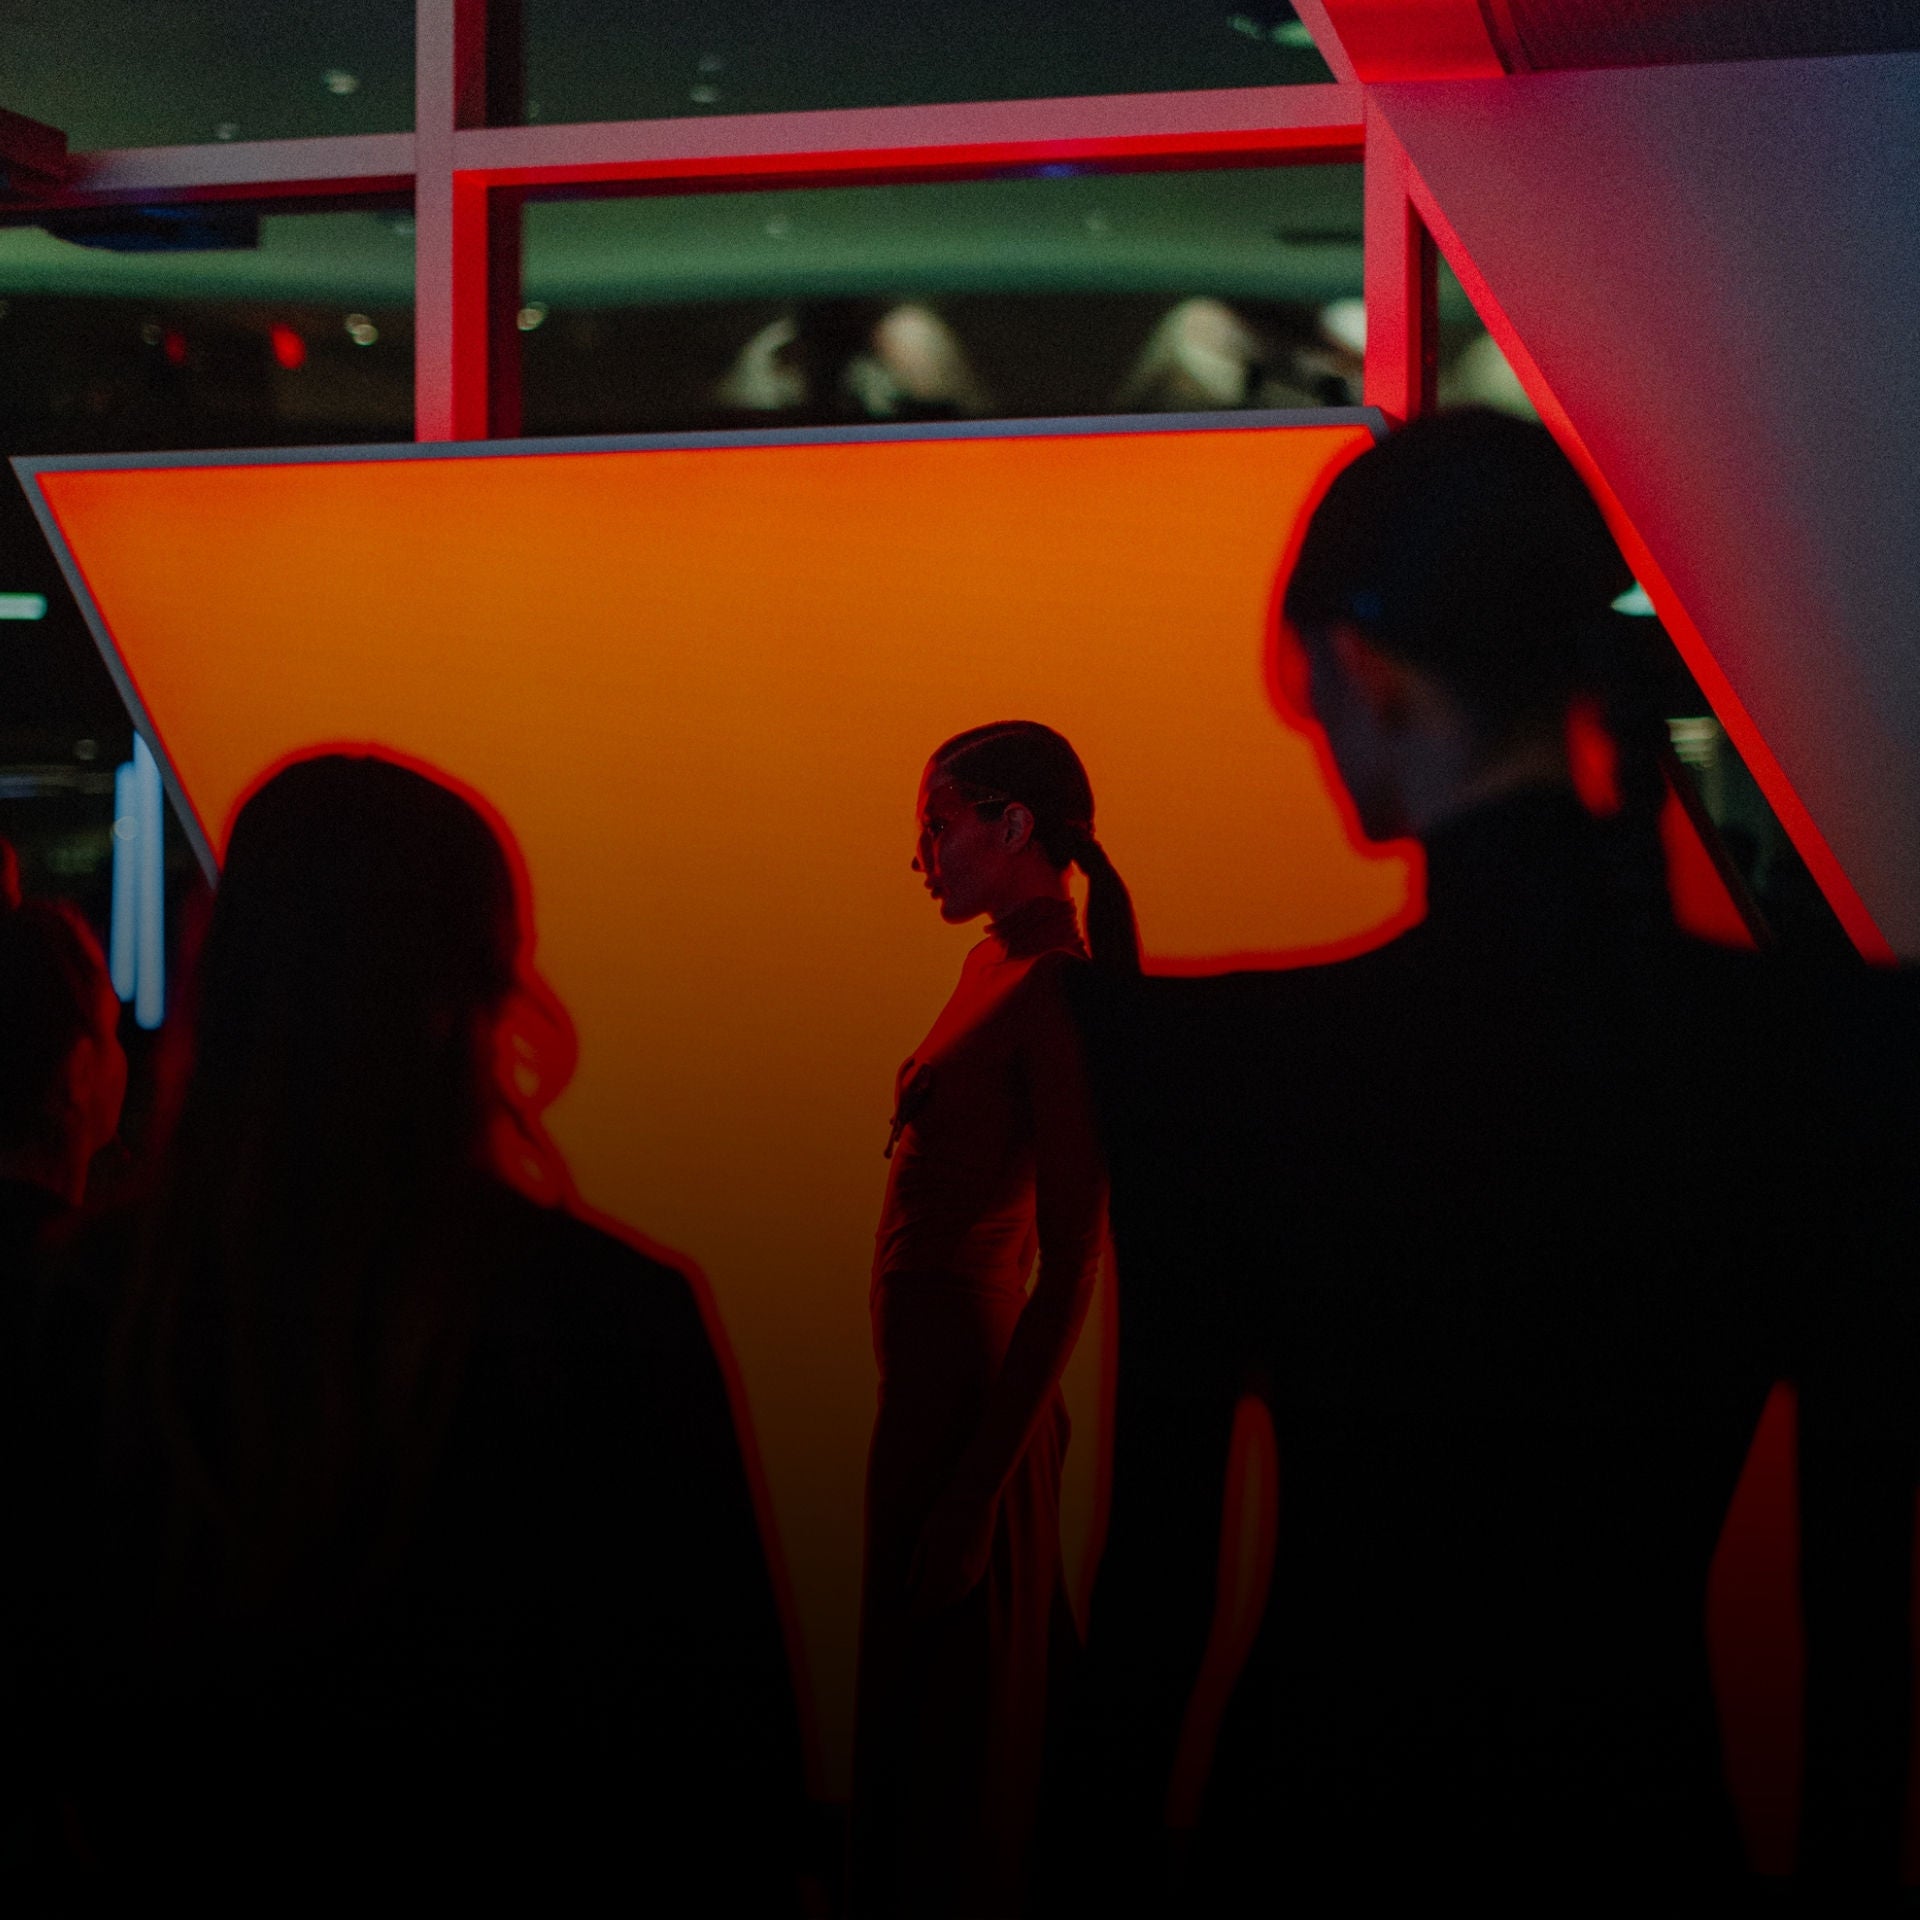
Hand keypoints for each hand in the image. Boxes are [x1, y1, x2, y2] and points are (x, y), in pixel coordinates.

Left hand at [907, 1487, 996, 1615]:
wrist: (976, 1497)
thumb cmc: (945, 1513)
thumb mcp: (924, 1537)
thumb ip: (917, 1566)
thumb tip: (908, 1588)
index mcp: (941, 1567)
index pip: (927, 1600)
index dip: (917, 1610)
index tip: (908, 1614)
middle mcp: (959, 1575)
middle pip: (941, 1602)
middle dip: (928, 1608)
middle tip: (916, 1611)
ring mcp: (974, 1571)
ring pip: (956, 1598)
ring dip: (942, 1602)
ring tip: (929, 1602)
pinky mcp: (983, 1566)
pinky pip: (967, 1588)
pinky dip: (955, 1593)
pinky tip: (946, 1590)